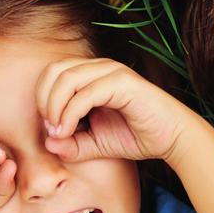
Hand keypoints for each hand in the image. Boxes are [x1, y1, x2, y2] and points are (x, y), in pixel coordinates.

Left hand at [37, 57, 201, 166]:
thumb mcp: (95, 144)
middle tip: (50, 128)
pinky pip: (86, 93)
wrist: (172, 138)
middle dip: (44, 100)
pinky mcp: (123, 82)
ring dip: (54, 106)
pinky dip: (70, 113)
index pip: (53, 73)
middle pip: (55, 70)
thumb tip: (48, 143)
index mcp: (91, 75)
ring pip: (67, 77)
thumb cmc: (136, 136)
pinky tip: (69, 131)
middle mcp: (100, 68)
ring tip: (59, 131)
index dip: (42, 99)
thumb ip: (71, 144)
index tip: (49, 129)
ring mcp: (112, 72)